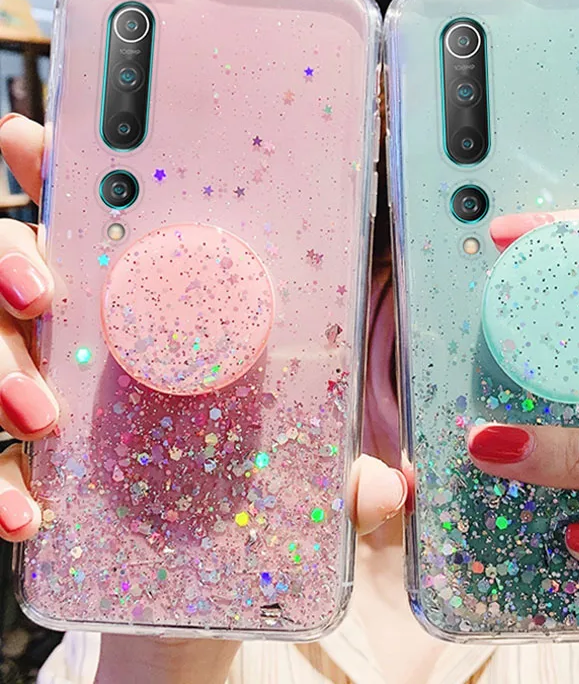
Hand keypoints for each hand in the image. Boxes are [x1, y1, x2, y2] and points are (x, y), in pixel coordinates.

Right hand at [0, 113, 406, 682]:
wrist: (207, 594)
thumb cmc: (264, 503)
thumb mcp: (312, 473)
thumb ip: (344, 476)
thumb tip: (384, 487)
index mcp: (171, 315)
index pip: (111, 230)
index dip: (66, 177)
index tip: (38, 139)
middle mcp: (106, 346)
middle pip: (26, 271)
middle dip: (12, 259)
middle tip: (44, 289)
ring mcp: (65, 404)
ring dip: (1, 366)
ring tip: (40, 413)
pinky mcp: (40, 475)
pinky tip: (24, 512)